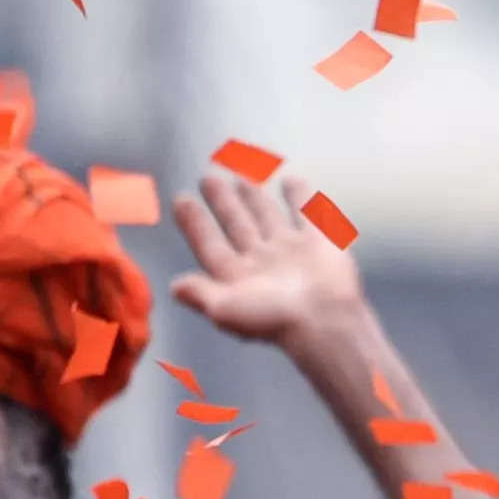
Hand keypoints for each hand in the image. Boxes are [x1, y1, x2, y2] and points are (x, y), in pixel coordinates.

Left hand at [168, 171, 365, 351]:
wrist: (324, 320)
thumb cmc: (274, 318)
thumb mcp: (225, 309)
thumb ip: (200, 294)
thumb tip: (174, 287)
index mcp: (238, 276)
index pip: (210, 243)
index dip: (194, 223)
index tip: (181, 200)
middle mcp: (262, 262)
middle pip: (236, 225)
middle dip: (222, 203)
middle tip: (207, 179)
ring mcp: (291, 251)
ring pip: (267, 216)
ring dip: (253, 197)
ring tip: (240, 177)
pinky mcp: (319, 244)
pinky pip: (306, 213)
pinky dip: (299, 196)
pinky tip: (289, 181)